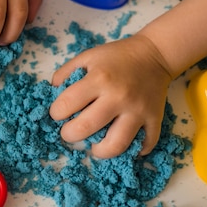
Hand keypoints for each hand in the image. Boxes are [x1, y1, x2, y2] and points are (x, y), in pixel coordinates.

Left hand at [50, 34, 172, 157]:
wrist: (153, 55)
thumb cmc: (115, 57)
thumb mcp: (86, 57)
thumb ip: (65, 74)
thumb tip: (51, 94)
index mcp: (99, 79)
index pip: (67, 104)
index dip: (56, 113)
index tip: (58, 113)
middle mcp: (118, 97)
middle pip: (86, 128)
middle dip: (70, 135)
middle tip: (70, 131)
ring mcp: (138, 111)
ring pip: (116, 145)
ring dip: (98, 151)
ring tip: (94, 145)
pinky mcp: (154, 120)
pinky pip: (144, 145)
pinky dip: (132, 151)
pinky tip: (121, 142)